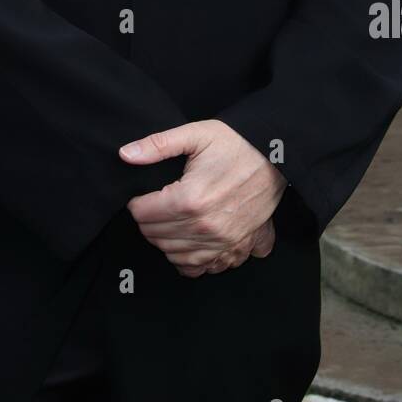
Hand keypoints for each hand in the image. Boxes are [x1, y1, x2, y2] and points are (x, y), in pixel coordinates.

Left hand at [118, 119, 287, 277]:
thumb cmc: (235, 143)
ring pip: (173, 254)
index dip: (137, 203)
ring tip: (167, 220)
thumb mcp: (195, 134)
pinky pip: (199, 268)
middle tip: (153, 205)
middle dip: (148, 220)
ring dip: (164, 239)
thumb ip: (157, 145)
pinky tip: (185, 241)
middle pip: (155, 235)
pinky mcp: (234, 248)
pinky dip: (186, 259)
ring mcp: (221, 242)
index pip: (143, 214)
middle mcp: (204, 226)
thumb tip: (125, 154)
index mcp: (190, 199)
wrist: (275, 156)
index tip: (141, 195)